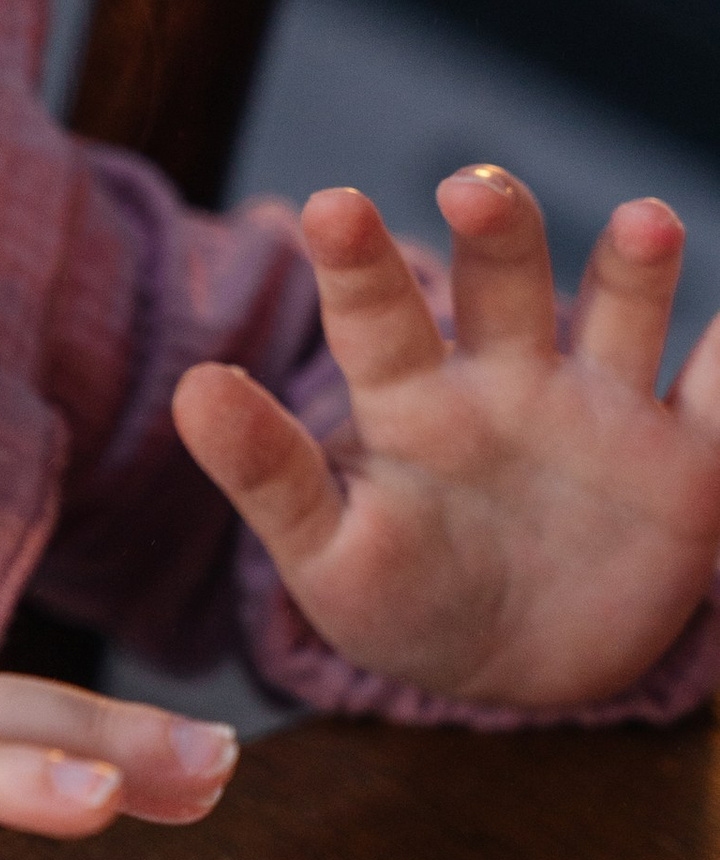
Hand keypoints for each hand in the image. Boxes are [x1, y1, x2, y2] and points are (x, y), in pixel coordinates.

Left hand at [173, 170, 719, 708]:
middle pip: (505, 284)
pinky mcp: (686, 465)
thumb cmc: (401, 597)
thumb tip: (190, 387)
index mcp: (411, 400)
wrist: (511, 668)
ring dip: (635, 266)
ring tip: (646, 222)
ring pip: (622, 312)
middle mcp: (509, 379)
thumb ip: (265, 474)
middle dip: (499, 230)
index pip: (377, 314)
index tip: (332, 207)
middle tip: (474, 192)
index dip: (358, 261)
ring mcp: (600, 411)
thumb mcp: (324, 556)